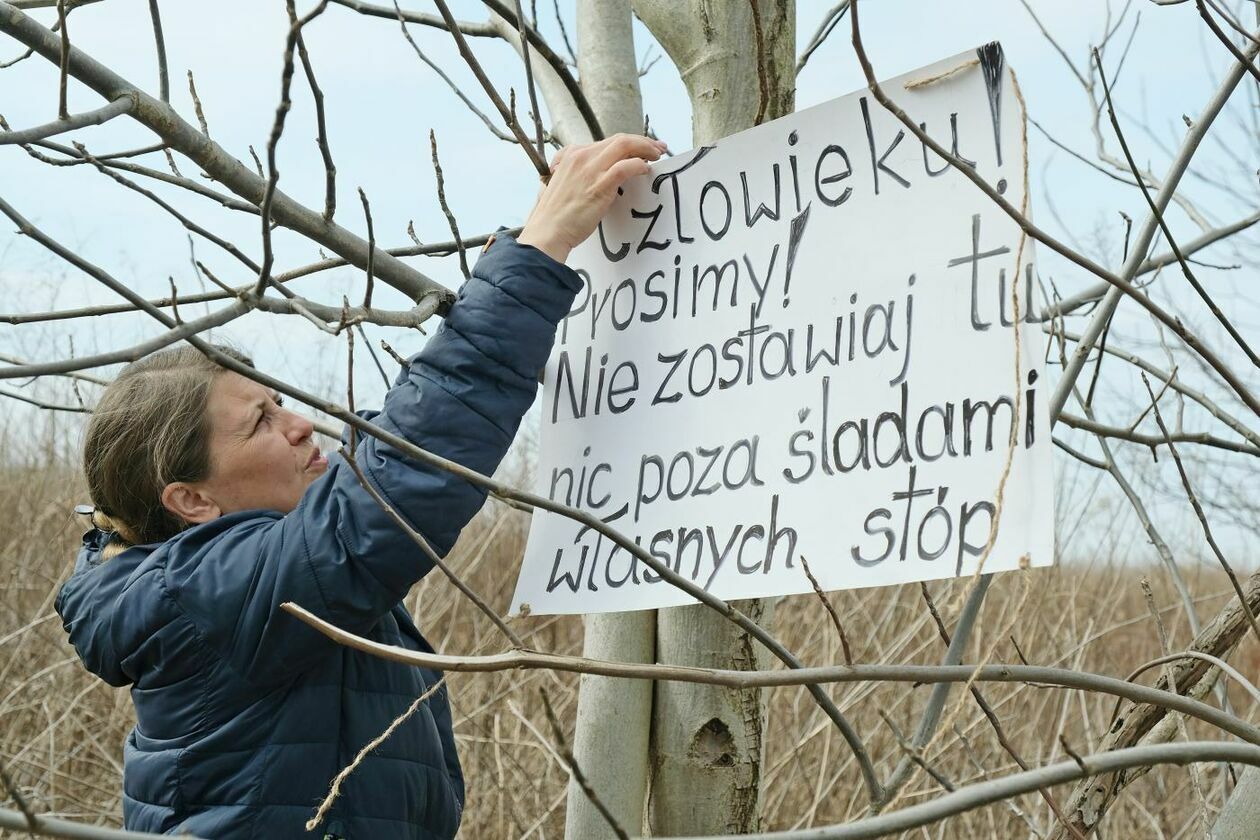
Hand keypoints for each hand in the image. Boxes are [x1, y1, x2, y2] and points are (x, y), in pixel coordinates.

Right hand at [518, 133, 667, 263]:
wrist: (547, 232)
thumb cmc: (554, 216)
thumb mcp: (561, 186)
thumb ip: (575, 176)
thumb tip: (590, 179)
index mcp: (571, 155)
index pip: (605, 142)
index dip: (626, 144)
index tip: (640, 149)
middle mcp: (581, 156)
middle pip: (618, 139)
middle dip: (642, 141)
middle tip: (658, 148)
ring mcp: (591, 169)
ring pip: (625, 145)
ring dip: (646, 147)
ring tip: (658, 155)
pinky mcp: (600, 184)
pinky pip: (626, 166)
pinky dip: (639, 164)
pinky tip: (646, 170)